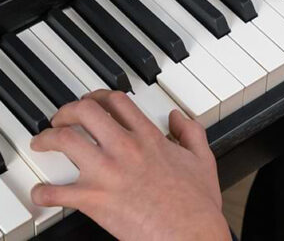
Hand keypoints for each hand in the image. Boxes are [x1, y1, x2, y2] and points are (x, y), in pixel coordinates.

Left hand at [30, 91, 230, 240]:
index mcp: (148, 137)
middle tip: (61, 119)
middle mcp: (125, 148)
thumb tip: (176, 117)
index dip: (98, 96)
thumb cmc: (196, 203)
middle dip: (67, 110)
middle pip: (86, 111)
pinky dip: (43, 192)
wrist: (190, 235)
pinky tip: (42, 192)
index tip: (90, 102)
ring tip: (43, 142)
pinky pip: (58, 192)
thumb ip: (190, 131)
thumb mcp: (203, 158)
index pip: (116, 101)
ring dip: (48, 138)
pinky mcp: (95, 201)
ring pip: (66, 141)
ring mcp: (108, 173)